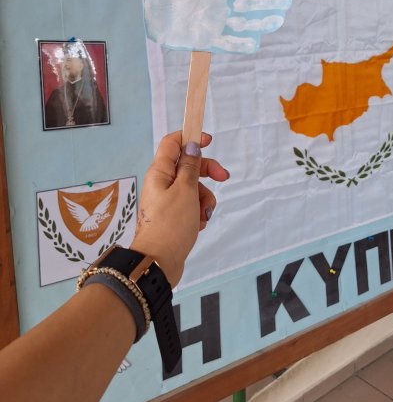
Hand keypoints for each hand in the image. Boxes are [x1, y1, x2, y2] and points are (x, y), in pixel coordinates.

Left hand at [130, 131, 228, 285]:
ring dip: (204, 198)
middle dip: (207, 172)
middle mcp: (161, 183)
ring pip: (193, 188)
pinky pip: (190, 206)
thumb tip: (191, 145)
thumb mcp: (186, 191)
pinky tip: (199, 224)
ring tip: (204, 214)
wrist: (158, 263)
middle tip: (224, 178)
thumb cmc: (171, 224)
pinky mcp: (172, 217)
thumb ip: (191, 166)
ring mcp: (167, 201)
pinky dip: (198, 212)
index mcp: (160, 172)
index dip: (190, 138)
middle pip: (187, 166)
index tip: (209, 140)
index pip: (172, 143)